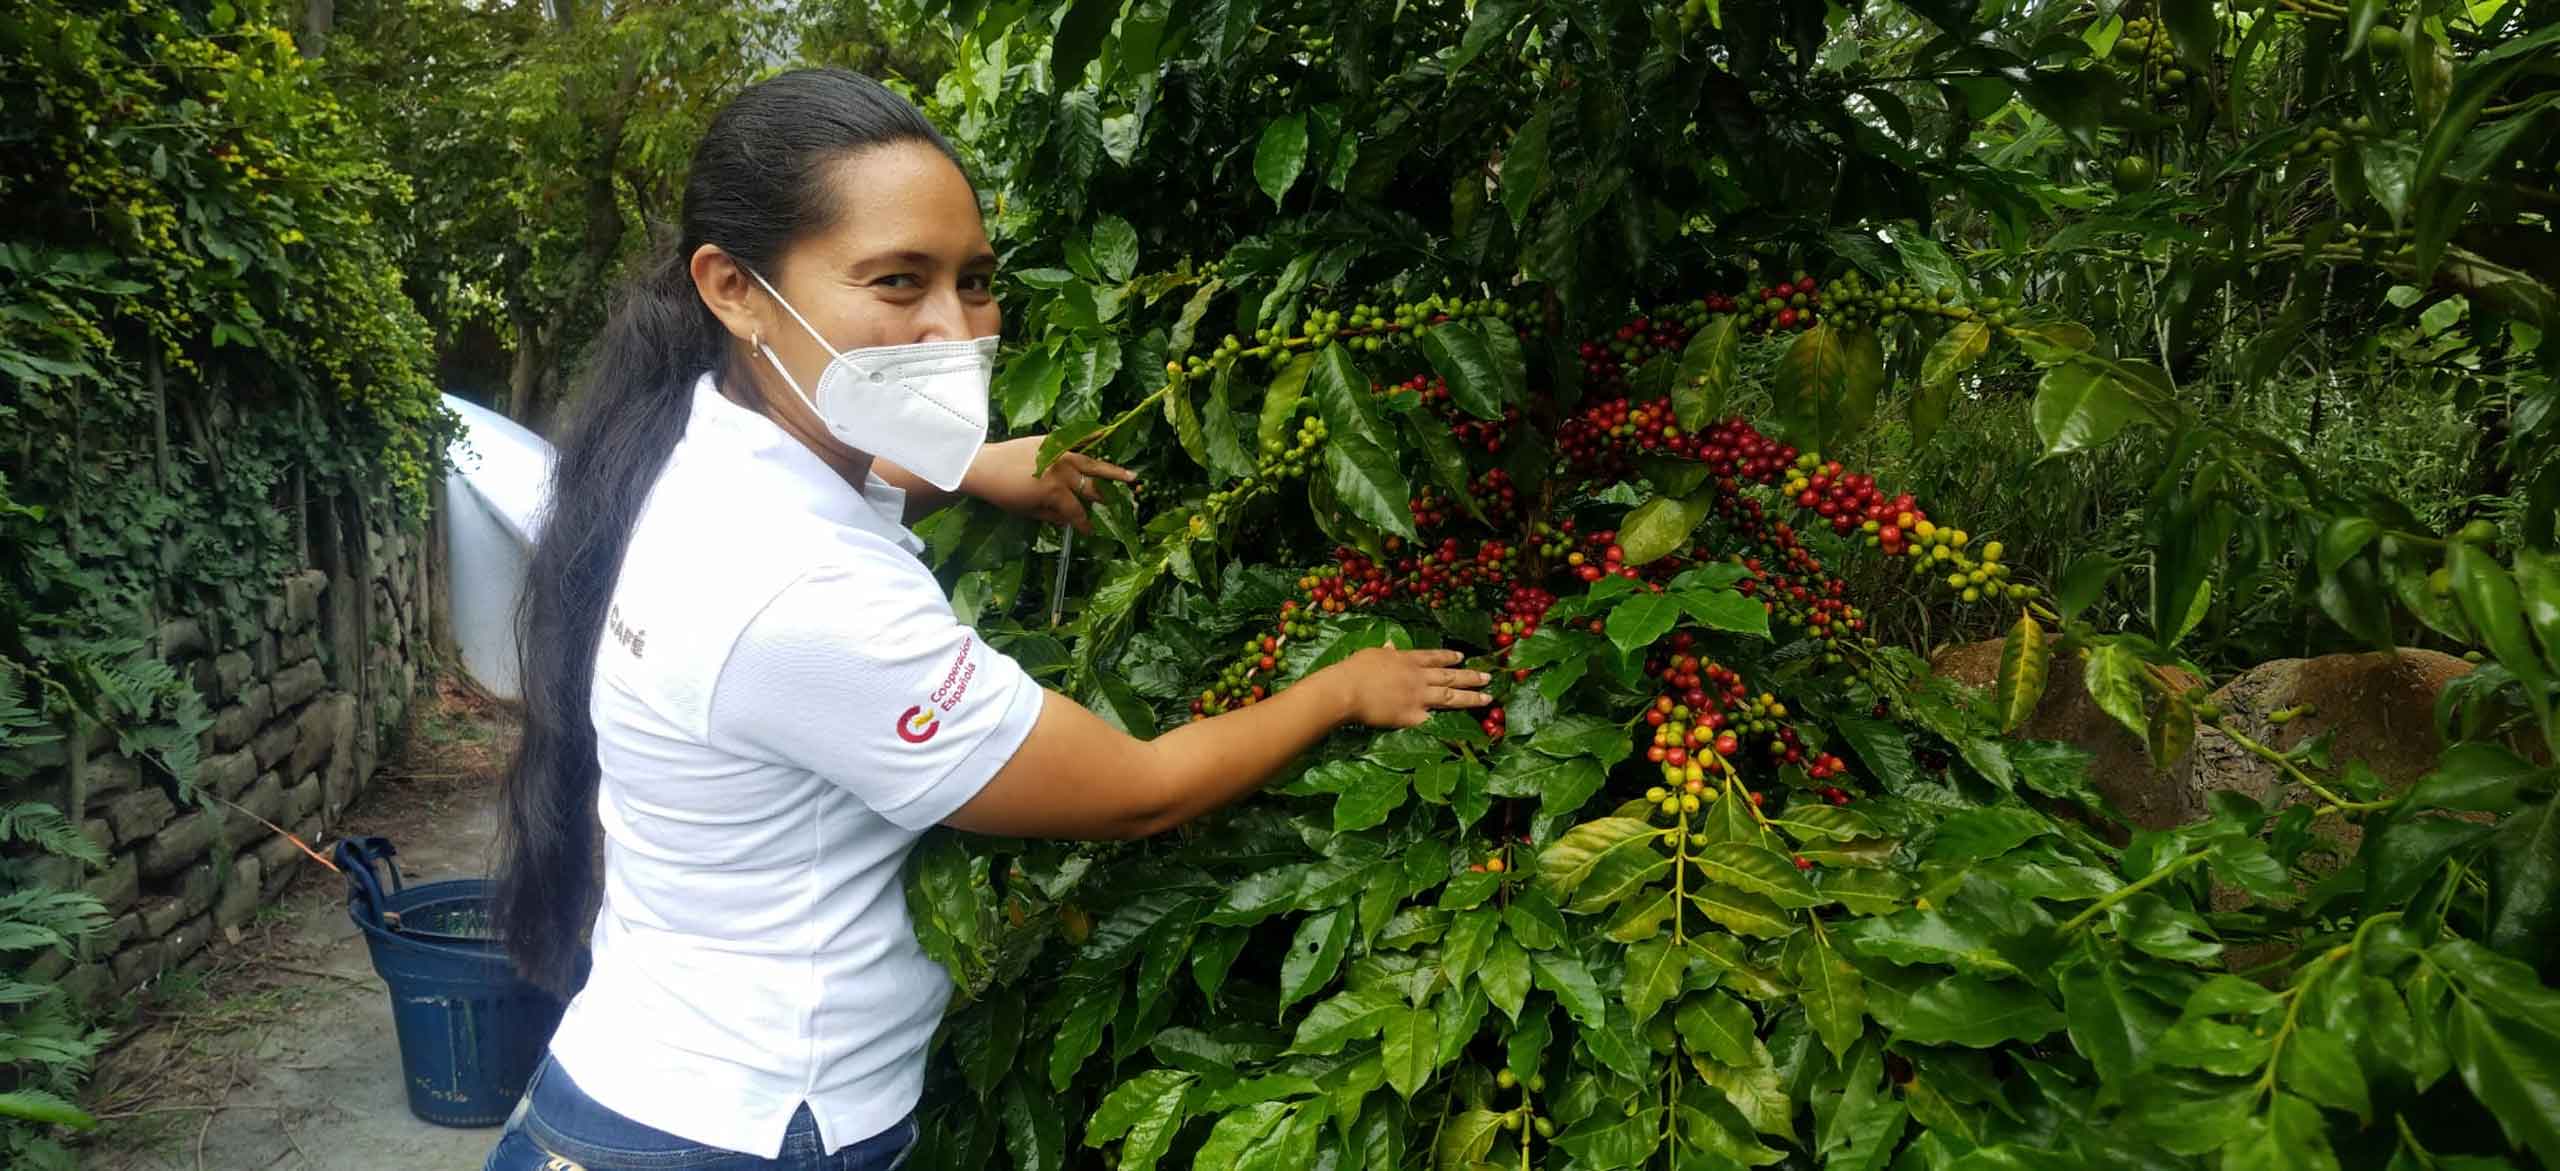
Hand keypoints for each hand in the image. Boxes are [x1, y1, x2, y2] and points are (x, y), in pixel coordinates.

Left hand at [962, 437, 1137, 532]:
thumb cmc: (1003, 493)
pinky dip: (1091, 436)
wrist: (984, 466)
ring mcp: (1060, 454)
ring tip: (1131, 477)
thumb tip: (1069, 520)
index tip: (1089, 532)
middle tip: (1124, 506)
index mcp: (1056, 494)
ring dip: (1113, 472)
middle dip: (1107, 500)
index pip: (1078, 513)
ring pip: (1093, 464)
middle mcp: (1063, 472)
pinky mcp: (1052, 441)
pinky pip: (1076, 439)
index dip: (1084, 525)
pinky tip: (1105, 434)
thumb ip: (1052, 516)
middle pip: (1092, 489)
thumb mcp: (1028, 512)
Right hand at [1322, 648, 1493, 728]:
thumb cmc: (1354, 670)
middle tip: (1488, 677)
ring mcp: (1418, 697)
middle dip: (1471, 676)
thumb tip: (1390, 646)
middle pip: (1450, 676)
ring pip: (1450, 696)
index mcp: (1408, 660)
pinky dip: (1447, 723)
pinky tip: (1463, 727)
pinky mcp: (1412, 716)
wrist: (1348, 691)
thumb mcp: (1371, 655)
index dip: (1450, 657)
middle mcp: (1419, 677)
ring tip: (1487, 698)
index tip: (1463, 657)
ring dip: (1471, 697)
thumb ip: (1385, 653)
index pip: (1435, 657)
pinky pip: (1433, 720)